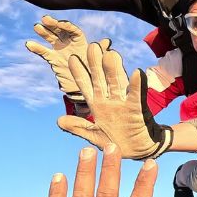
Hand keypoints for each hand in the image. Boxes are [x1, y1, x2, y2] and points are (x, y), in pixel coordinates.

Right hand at [25, 17, 111, 100]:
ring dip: (43, 32)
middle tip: (45, 19)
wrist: (84, 86)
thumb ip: (100, 51)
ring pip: (50, 38)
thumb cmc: (93, 72)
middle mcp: (69, 42)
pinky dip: (36, 48)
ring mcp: (60, 49)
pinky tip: (29, 44)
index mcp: (81, 41)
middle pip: (60, 30)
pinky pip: (44, 52)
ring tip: (36, 27)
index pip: (73, 30)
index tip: (60, 23)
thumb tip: (107, 42)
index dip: (67, 26)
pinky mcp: (53, 58)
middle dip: (53, 24)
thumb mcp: (98, 62)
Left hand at [57, 44, 172, 159]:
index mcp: (97, 106)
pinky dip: (136, 85)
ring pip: (116, 83)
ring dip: (114, 70)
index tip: (71, 58)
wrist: (137, 150)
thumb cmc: (115, 141)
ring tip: (111, 54)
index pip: (86, 86)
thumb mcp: (93, 135)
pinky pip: (136, 96)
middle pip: (101, 80)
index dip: (79, 73)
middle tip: (92, 47)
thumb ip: (78, 126)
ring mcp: (122, 104)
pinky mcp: (136, 109)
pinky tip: (137, 73)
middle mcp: (108, 101)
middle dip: (96, 64)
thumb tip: (59, 120)